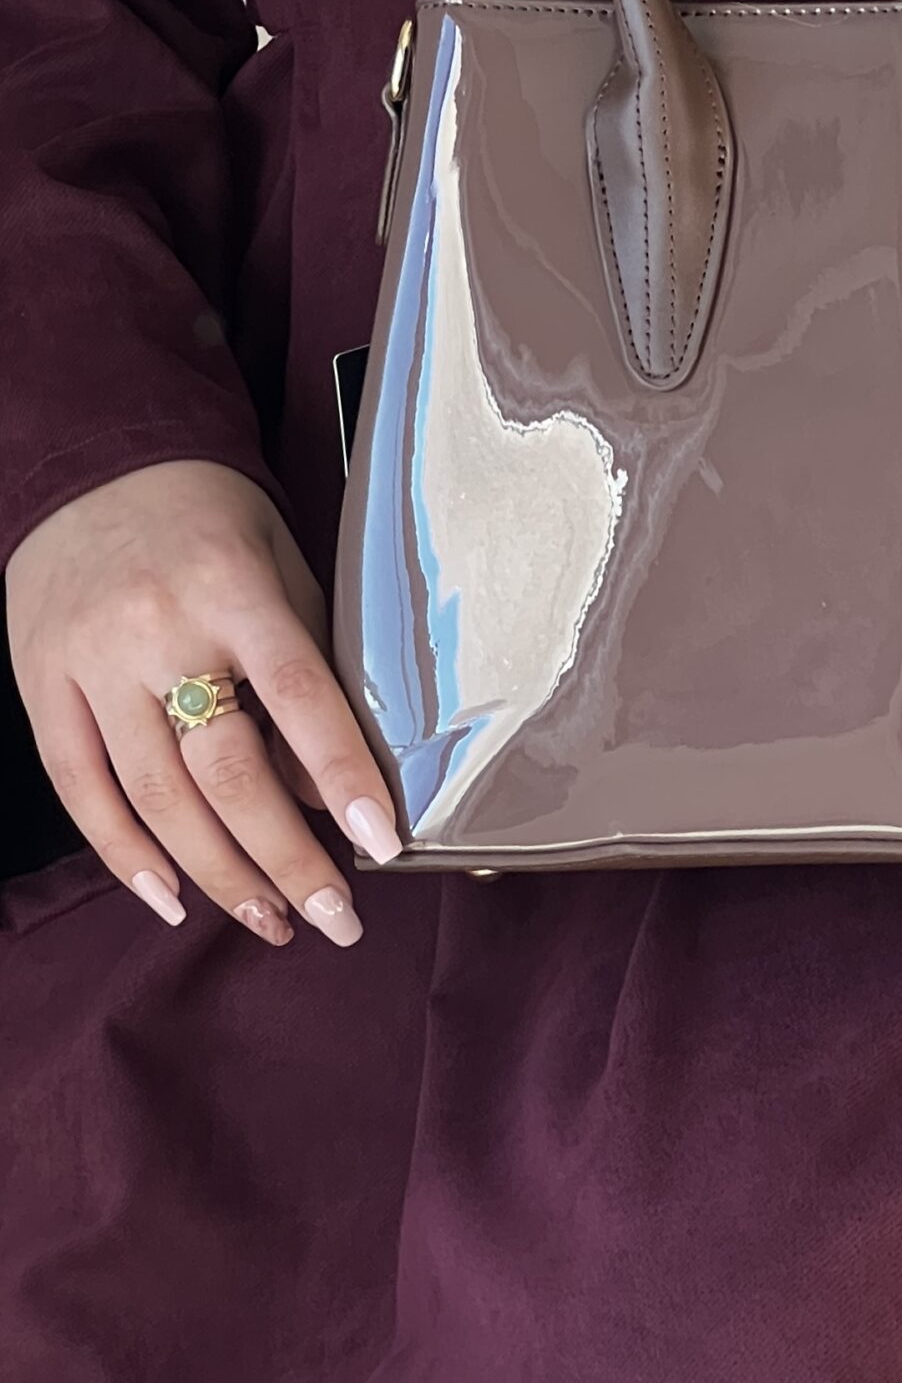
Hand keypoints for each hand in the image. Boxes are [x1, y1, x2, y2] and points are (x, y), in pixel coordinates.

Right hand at [5, 459, 402, 946]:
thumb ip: (307, 660)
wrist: (97, 461)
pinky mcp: (40, 684)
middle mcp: (158, 628)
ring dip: (218, 875)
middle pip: (224, 770)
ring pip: (155, 798)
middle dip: (285, 859)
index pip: (299, 693)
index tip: (381, 843)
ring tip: (272, 922)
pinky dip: (127, 856)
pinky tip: (173, 898)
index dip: (341, 773)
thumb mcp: (282, 561)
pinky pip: (83, 790)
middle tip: (336, 920)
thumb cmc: (212, 517)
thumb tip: (323, 785)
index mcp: (233, 587)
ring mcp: (91, 661)